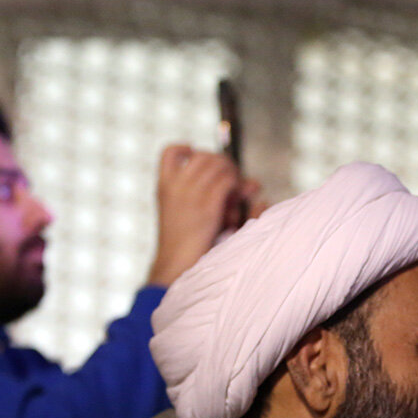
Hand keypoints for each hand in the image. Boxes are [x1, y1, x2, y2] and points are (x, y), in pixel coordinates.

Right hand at [146, 145, 258, 286]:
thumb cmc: (185, 247)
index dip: (188, 150)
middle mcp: (176, 186)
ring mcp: (190, 194)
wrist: (175, 267)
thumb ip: (219, 196)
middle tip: (231, 182)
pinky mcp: (207, 206)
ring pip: (219, 165)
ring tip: (236, 193)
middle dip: (222, 164)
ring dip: (233, 174)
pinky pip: (228, 181)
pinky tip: (239, 198)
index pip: (171, 152)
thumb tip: (254, 185)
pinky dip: (238, 186)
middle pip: (204, 155)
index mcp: (164, 187)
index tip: (199, 158)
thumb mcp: (192, 216)